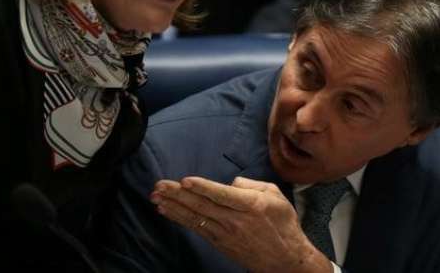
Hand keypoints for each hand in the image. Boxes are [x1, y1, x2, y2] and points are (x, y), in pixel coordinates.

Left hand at [151, 176, 331, 272]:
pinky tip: (167, 211)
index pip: (222, 195)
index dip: (202, 188)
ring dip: (174, 206)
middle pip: (203, 206)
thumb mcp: (276, 196)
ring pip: (195, 217)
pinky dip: (180, 219)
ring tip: (156, 197)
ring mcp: (225, 233)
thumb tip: (230, 182)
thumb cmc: (282, 224)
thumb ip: (253, 184)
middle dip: (178, 195)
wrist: (284, 258)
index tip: (184, 181)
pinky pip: (196, 228)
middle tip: (159, 185)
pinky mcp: (219, 243)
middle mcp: (235, 220)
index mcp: (251, 205)